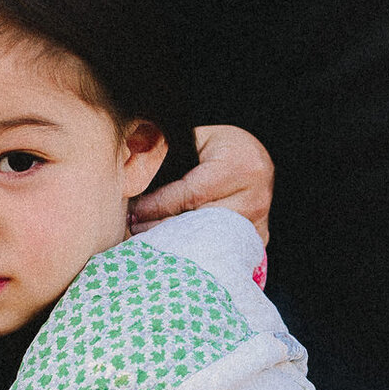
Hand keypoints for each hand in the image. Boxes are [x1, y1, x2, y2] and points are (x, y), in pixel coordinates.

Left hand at [128, 124, 273, 242]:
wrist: (255, 158)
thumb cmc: (221, 147)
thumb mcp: (196, 139)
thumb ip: (166, 149)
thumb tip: (131, 165)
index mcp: (240, 166)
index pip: (189, 195)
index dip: (157, 206)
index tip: (133, 212)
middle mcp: (255, 197)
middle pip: (197, 223)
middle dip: (161, 228)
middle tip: (133, 230)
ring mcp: (258, 222)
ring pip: (206, 241)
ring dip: (175, 242)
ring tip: (148, 241)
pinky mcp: (257, 239)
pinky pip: (219, 250)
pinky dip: (194, 249)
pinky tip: (173, 248)